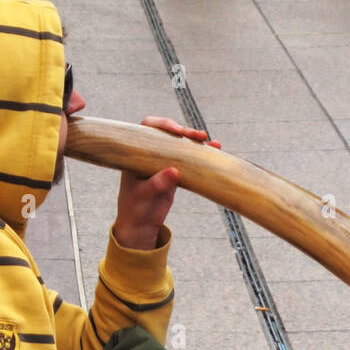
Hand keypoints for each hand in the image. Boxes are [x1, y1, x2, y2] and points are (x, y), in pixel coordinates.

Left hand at [112, 117, 221, 249]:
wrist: (140, 225)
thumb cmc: (134, 208)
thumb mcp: (143, 196)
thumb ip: (156, 183)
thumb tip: (175, 171)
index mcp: (136, 153)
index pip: (148, 128)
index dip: (163, 125)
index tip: (177, 131)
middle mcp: (151, 154)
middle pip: (169, 134)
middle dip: (185, 132)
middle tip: (200, 137)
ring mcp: (164, 163)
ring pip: (181, 145)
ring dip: (196, 142)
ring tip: (212, 142)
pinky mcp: (175, 174)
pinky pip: (189, 161)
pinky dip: (201, 155)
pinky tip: (214, 150)